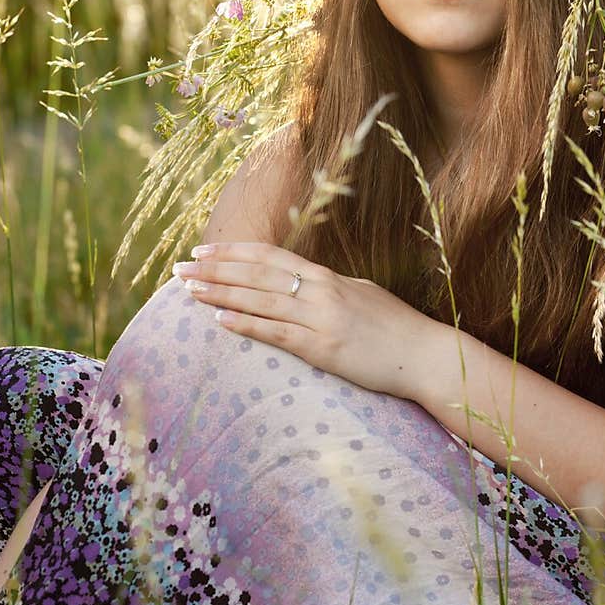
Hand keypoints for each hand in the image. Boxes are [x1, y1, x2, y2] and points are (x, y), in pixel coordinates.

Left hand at [172, 241, 432, 398]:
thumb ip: (328, 289)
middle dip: (214, 270)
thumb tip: (304, 283)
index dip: (232, 252)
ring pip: (259, 300)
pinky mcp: (322, 348)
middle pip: (256, 274)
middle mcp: (320, 292)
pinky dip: (246, 324)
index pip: (269, 256)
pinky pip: (276, 333)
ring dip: (220, 293)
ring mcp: (320, 319)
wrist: (423, 355)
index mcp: (326, 277)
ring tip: (188, 290)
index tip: (202, 250)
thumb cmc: (395, 327)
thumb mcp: (359, 295)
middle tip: (180, 268)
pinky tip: (219, 320)